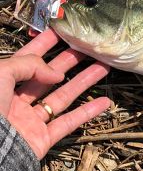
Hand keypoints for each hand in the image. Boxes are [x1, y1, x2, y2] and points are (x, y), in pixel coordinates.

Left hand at [0, 29, 111, 159]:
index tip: (63, 32)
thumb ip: (29, 65)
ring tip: (104, 66)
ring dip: (84, 81)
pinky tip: (104, 102)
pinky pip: (68, 123)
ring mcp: (30, 120)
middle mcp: (16, 101)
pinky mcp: (42, 139)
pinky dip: (88, 112)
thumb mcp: (0, 74)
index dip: (44, 44)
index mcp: (2, 84)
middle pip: (49, 76)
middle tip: (89, 47)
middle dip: (69, 60)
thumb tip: (56, 73)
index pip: (26, 59)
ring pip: (63, 96)